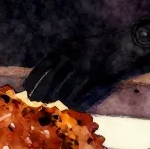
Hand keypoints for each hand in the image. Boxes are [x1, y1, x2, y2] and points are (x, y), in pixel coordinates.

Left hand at [24, 23, 149, 107]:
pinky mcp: (94, 78)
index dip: (33, 79)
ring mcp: (82, 68)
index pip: (43, 66)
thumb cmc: (98, 45)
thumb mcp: (76, 44)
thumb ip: (62, 56)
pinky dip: (73, 100)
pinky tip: (68, 104)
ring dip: (55, 98)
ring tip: (50, 103)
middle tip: (36, 101)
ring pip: (63, 89)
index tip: (26, 89)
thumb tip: (47, 73)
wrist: (123, 44)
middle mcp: (70, 58)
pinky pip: (79, 94)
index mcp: (64, 48)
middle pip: (50, 80)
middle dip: (41, 92)